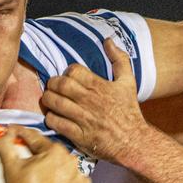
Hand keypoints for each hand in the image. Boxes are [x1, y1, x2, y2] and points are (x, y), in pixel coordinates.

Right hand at [0, 127, 89, 182]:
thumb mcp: (10, 167)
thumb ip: (6, 144)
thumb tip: (7, 132)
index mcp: (55, 151)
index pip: (35, 138)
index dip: (21, 133)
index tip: (13, 131)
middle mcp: (72, 162)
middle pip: (50, 152)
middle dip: (38, 153)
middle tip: (25, 157)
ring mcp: (79, 178)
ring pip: (62, 166)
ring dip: (52, 167)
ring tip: (39, 175)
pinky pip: (72, 181)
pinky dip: (64, 181)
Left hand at [42, 39, 149, 163]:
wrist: (134, 142)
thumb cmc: (129, 111)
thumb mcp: (129, 82)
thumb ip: (120, 60)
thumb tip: (108, 41)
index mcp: (100, 86)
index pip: (73, 71)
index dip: (67, 72)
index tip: (68, 77)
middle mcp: (90, 101)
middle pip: (60, 85)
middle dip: (52, 84)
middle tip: (53, 88)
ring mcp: (83, 118)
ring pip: (54, 103)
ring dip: (48, 100)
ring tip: (50, 101)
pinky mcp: (79, 136)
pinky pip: (56, 123)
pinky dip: (51, 119)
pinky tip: (54, 118)